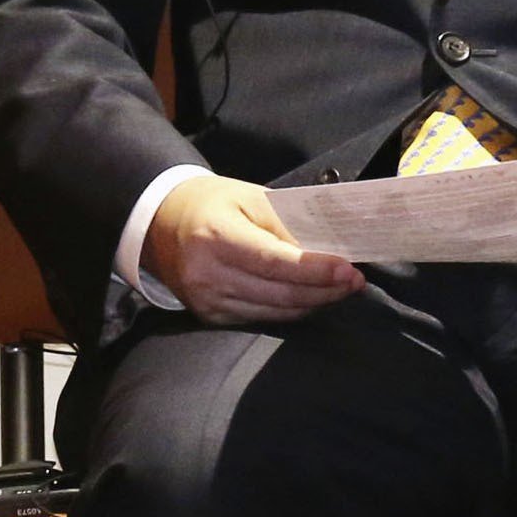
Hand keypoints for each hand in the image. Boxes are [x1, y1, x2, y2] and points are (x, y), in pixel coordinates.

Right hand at [142, 175, 363, 326]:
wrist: (160, 223)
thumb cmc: (212, 204)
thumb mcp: (250, 197)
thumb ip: (289, 222)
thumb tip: (331, 247)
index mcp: (215, 236)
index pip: (274, 262)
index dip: (315, 270)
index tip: (349, 270)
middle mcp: (207, 274)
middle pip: (280, 293)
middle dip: (325, 290)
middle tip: (355, 281)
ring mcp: (206, 300)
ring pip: (276, 311)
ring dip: (314, 302)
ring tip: (339, 288)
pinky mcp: (210, 316)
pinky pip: (263, 318)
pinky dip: (291, 309)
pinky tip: (309, 296)